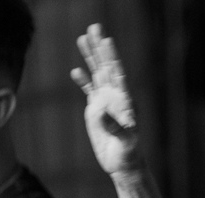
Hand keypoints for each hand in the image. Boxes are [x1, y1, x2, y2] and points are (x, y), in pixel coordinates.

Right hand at [71, 24, 141, 177]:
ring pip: (97, 74)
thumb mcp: (125, 141)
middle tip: (94, 27)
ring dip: (90, 57)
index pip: (117, 73)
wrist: (123, 163)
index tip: (107, 40)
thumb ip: (115, 126)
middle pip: (106, 66)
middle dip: (100, 47)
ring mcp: (106, 101)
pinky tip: (75, 70)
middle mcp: (116, 97)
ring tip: (82, 38)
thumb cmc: (128, 154)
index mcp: (125, 100)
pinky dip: (83, 80)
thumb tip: (101, 110)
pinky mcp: (96, 110)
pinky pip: (89, 91)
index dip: (112, 56)